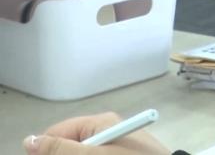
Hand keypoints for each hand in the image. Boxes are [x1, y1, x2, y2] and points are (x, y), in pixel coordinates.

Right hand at [23, 112, 169, 154]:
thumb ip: (60, 149)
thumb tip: (29, 140)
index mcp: (100, 123)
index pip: (57, 133)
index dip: (47, 151)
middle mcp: (108, 130)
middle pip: (71, 147)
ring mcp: (117, 145)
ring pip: (84, 153)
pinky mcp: (125, 153)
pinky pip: (101, 154)